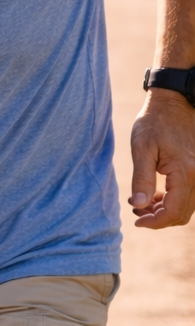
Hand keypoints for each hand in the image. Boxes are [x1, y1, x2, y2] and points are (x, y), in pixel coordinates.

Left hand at [129, 89, 194, 227]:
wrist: (173, 103)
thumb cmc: (154, 122)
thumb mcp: (142, 148)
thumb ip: (142, 179)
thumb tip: (140, 205)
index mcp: (185, 172)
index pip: (173, 212)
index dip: (154, 222)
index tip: (136, 220)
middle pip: (182, 214)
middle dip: (158, 218)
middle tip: (136, 210)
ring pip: (187, 207)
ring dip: (165, 211)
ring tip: (142, 202)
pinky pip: (189, 196)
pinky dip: (172, 201)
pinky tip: (154, 194)